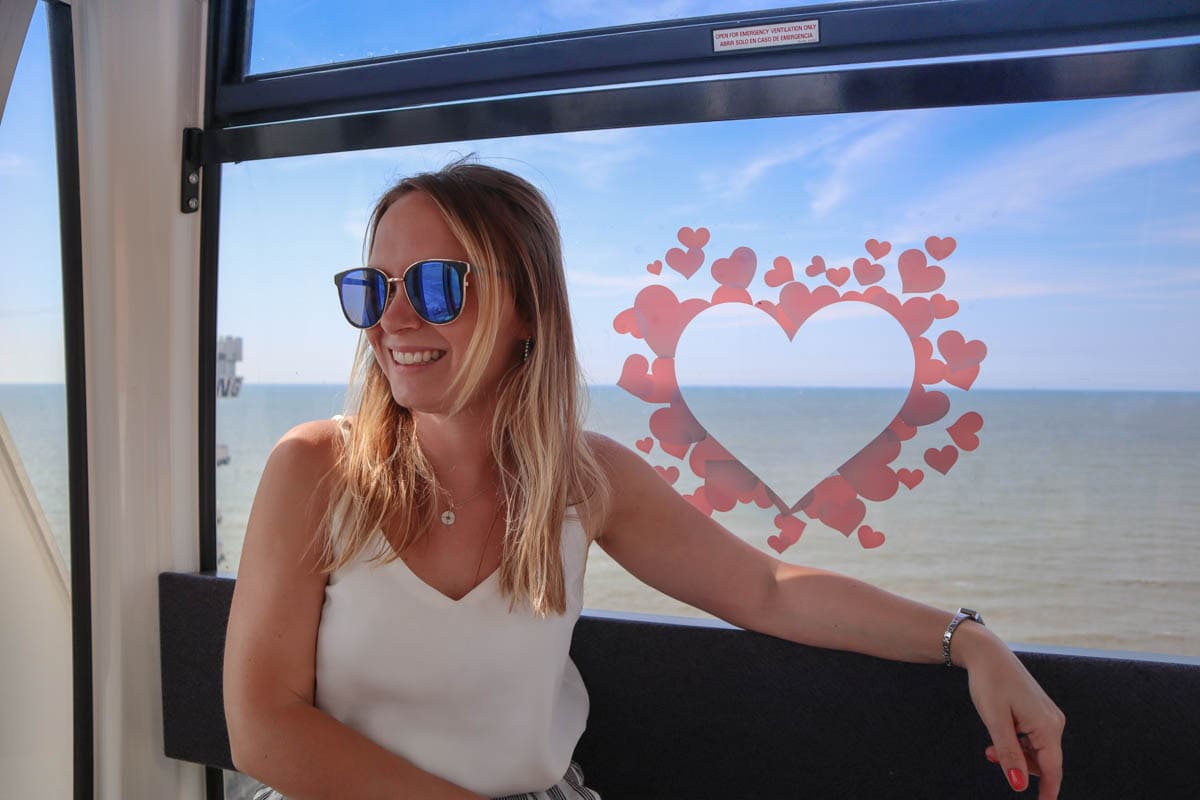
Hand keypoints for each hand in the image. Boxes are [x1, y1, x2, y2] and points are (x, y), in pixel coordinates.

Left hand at [956, 625, 1065, 797]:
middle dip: (1020, 767)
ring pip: (1036, 750)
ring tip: (990, 747)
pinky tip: (1000, 735)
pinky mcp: (1039, 711)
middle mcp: (1054, 721)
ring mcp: (1048, 715)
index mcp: (1047, 726)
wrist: (986, 652)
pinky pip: (1032, 737)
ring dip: (1016, 754)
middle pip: (1043, 761)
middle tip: (990, 756)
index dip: (1048, 793)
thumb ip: (1008, 754)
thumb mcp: (994, 721)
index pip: (1052, 770)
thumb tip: (1018, 785)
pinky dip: (1017, 742)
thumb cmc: (989, 683)